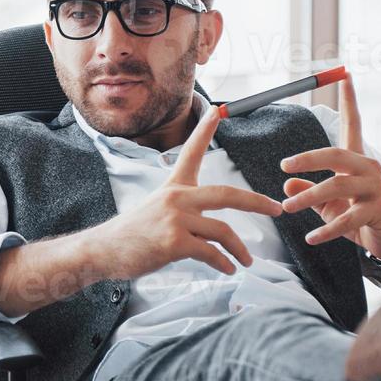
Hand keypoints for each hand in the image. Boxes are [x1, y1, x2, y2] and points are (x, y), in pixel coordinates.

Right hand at [89, 103, 281, 279]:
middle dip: (257, 202)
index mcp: (173, 186)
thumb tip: (210, 225)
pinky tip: (228, 270)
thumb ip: (185, 210)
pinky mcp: (174, 242)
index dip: (205, 129)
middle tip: (276, 209)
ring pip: (223, 231)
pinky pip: (211, 253)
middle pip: (227, 194)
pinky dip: (224, 263)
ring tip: (247, 261)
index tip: (218, 110)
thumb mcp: (157, 209)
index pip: (192, 151)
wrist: (104, 250)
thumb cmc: (132, 234)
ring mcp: (175, 219)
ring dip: (240, 249)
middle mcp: (176, 197)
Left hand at [277, 75, 380, 263]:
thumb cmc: (358, 215)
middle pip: (336, 155)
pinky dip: (325, 229)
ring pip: (337, 186)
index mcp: (358, 160)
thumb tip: (287, 184)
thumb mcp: (330, 202)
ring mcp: (375, 189)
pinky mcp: (377, 212)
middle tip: (284, 165)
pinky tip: (310, 237)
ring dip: (308, 197)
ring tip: (287, 208)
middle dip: (308, 158)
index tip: (345, 74)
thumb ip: (309, 190)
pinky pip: (346, 219)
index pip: (353, 124)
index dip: (349, 100)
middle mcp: (369, 168)